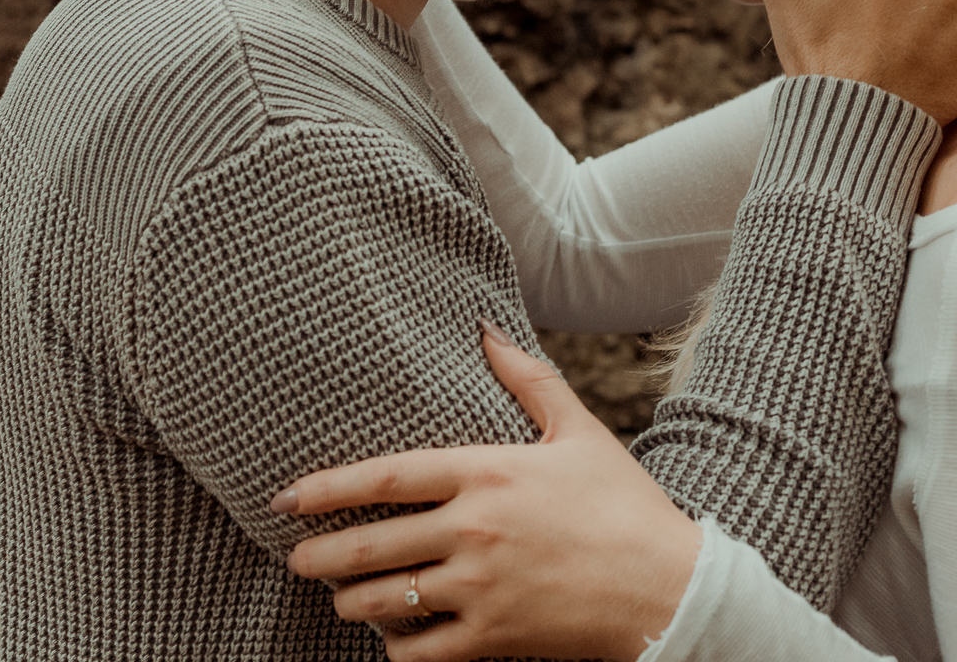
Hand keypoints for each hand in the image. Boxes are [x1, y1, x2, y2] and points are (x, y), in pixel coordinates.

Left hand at [273, 320, 701, 661]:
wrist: (669, 586)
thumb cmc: (624, 503)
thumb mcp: (578, 431)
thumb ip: (528, 378)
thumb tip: (484, 326)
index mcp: (490, 471)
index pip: (386, 476)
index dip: (327, 487)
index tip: (287, 497)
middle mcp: (475, 529)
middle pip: (370, 545)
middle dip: (321, 555)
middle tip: (296, 557)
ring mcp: (481, 586)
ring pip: (386, 601)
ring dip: (352, 601)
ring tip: (341, 598)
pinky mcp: (495, 636)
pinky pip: (421, 652)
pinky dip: (398, 648)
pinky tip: (394, 641)